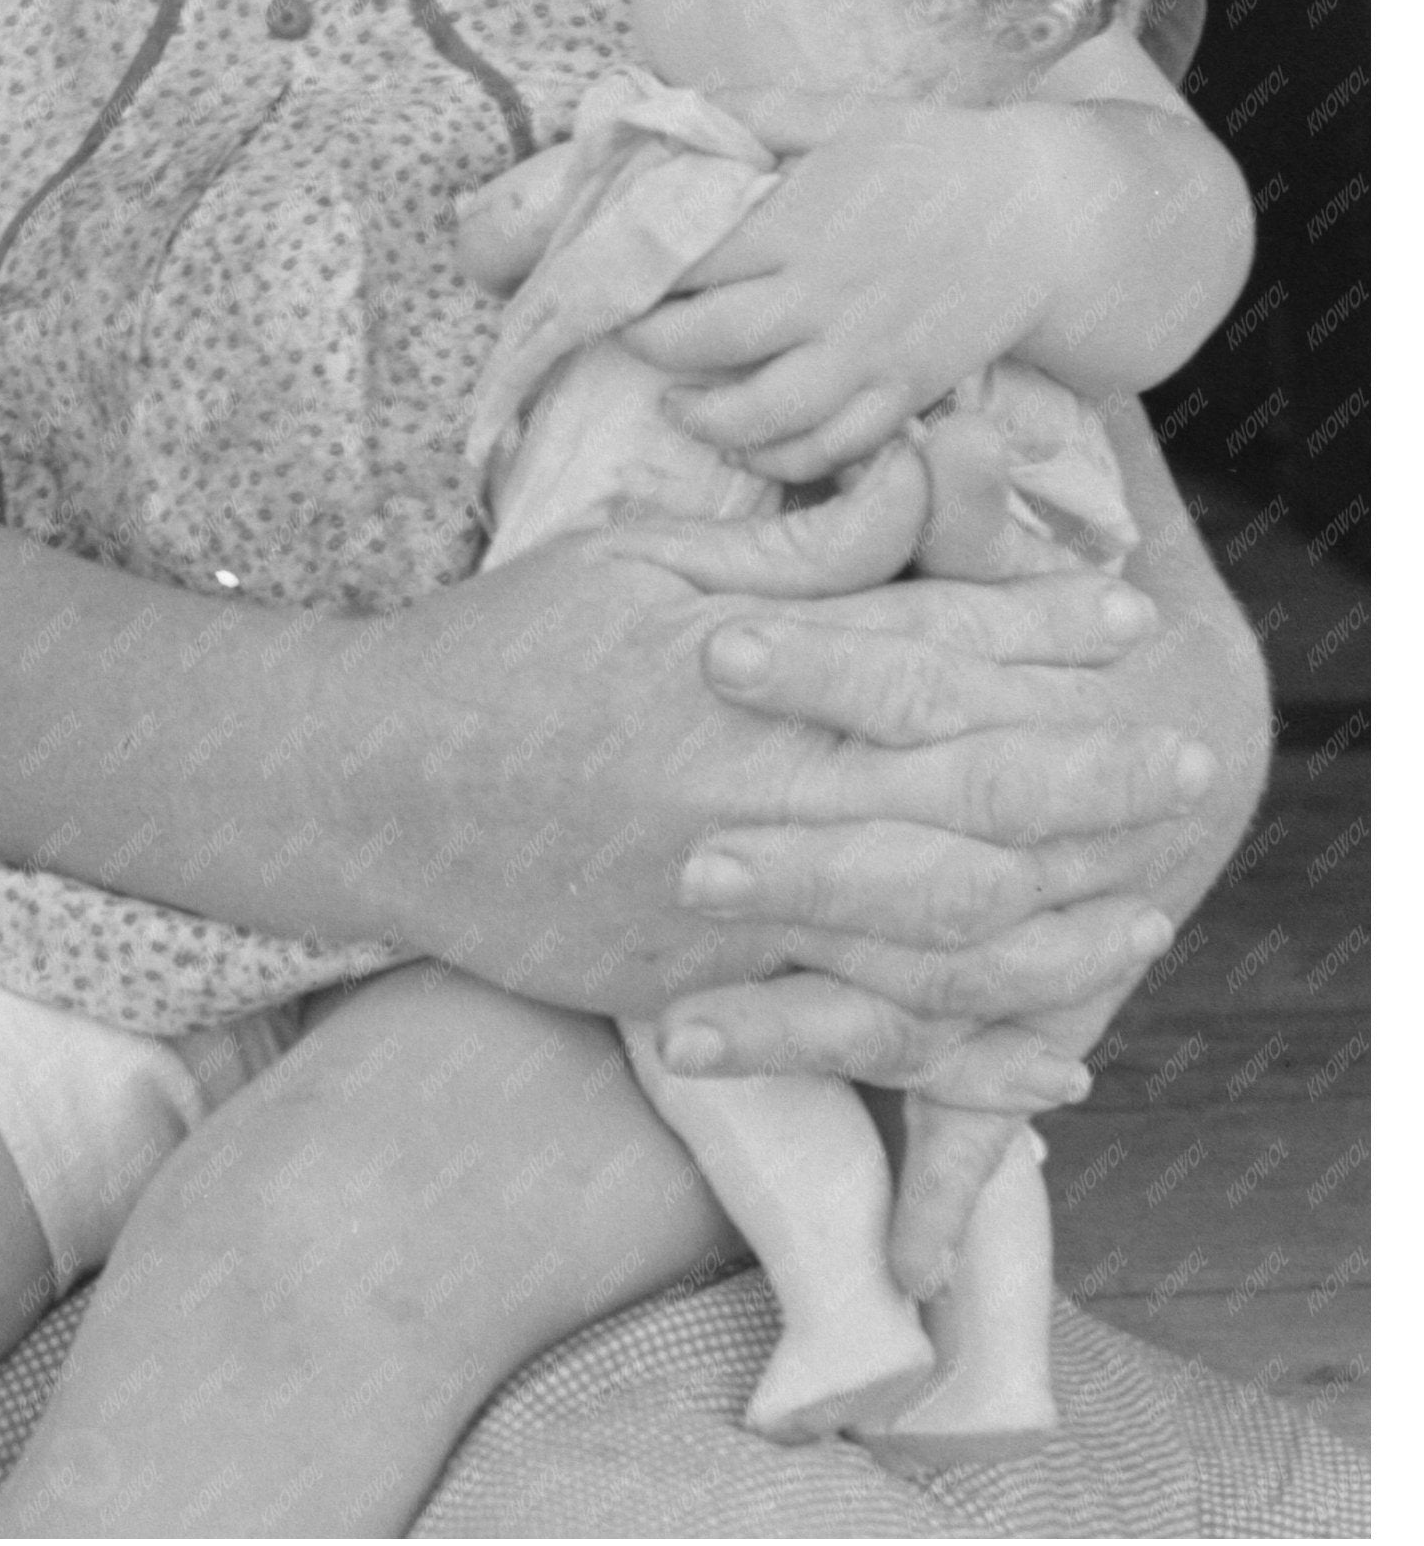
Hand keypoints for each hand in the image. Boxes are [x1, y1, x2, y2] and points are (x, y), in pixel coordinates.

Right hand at [349, 442, 1228, 1023]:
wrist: (364, 784)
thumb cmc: (498, 646)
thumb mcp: (634, 557)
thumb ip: (789, 549)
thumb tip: (912, 486)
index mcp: (734, 670)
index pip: (921, 650)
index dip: (1035, 634)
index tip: (1122, 623)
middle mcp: (746, 793)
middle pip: (958, 794)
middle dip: (1085, 779)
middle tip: (1181, 763)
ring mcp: (726, 905)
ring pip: (929, 932)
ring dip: (1054, 927)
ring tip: (1142, 914)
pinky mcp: (698, 987)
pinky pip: (856, 1038)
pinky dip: (966, 1058)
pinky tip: (1050, 1060)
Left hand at [622, 94, 1066, 478]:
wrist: (1042, 214)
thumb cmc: (929, 156)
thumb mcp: (836, 114)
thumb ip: (748, 111)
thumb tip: (661, 107)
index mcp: (798, 222)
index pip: (686, 261)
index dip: (633, 272)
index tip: (606, 273)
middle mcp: (825, 296)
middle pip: (707, 341)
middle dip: (649, 345)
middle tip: (624, 335)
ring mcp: (868, 355)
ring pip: (765, 414)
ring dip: (704, 420)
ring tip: (672, 404)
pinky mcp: (905, 394)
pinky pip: (834, 448)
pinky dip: (782, 461)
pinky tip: (747, 446)